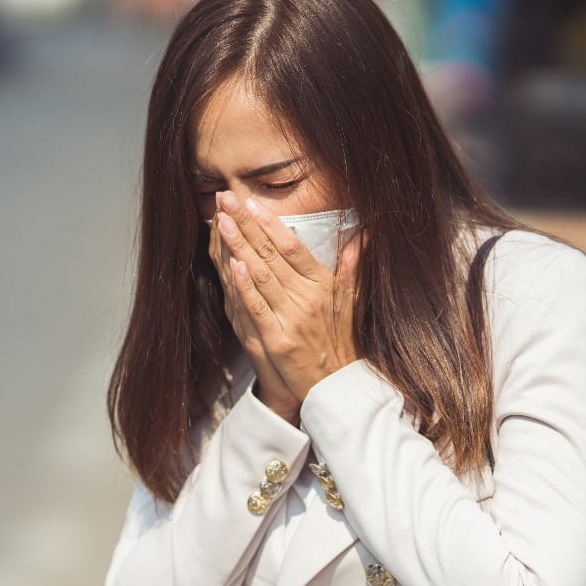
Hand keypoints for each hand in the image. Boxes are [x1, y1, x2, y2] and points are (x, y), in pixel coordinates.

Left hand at [213, 192, 360, 402]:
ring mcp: (291, 318)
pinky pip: (257, 307)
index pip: (292, 246)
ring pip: (260, 274)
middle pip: (271, 254)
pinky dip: (244, 285)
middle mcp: (307, 297)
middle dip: (246, 223)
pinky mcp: (277, 340)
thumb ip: (353, 265)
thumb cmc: (342, 342)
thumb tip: (364, 234)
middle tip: (227, 197)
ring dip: (239, 245)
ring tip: (222, 220)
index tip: (252, 202)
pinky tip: (232, 263)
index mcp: (322, 284)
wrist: (336, 388)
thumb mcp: (352, 301)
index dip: (270, 222)